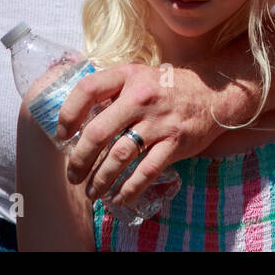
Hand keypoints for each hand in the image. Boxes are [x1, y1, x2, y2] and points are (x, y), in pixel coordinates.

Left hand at [57, 63, 228, 204]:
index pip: (87, 90)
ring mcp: (158, 122)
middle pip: (98, 132)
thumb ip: (112, 91)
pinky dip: (129, 188)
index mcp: (127, 76)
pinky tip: (119, 198)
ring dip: (101, 179)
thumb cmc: (167, 87)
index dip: (68, 114)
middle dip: (80, 159)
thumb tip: (79, 116)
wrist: (212, 93)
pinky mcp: (174, 143)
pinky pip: (146, 171)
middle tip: (73, 174)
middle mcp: (140, 97)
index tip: (62, 135)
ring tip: (92, 192)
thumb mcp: (138, 76)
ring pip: (119, 156)